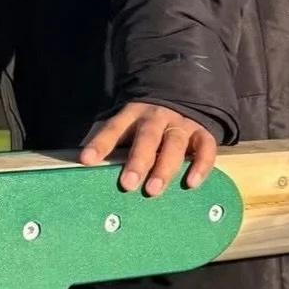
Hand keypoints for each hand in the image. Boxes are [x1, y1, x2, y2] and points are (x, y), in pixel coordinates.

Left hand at [80, 102, 218, 195]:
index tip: (87, 160)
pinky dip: (200, 165)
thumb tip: (83, 168)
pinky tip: (191, 183)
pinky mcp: (202, 133)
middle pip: (147, 137)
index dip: (100, 143)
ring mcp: (181, 125)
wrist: (180, 98)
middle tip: (128, 183)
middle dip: (138, 160)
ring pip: (174, 144)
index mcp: (132, 115)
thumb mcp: (126, 126)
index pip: (113, 128)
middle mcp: (157, 117)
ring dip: (164, 167)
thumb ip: (110, 144)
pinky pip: (205, 148)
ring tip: (153, 190)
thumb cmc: (144, 124)